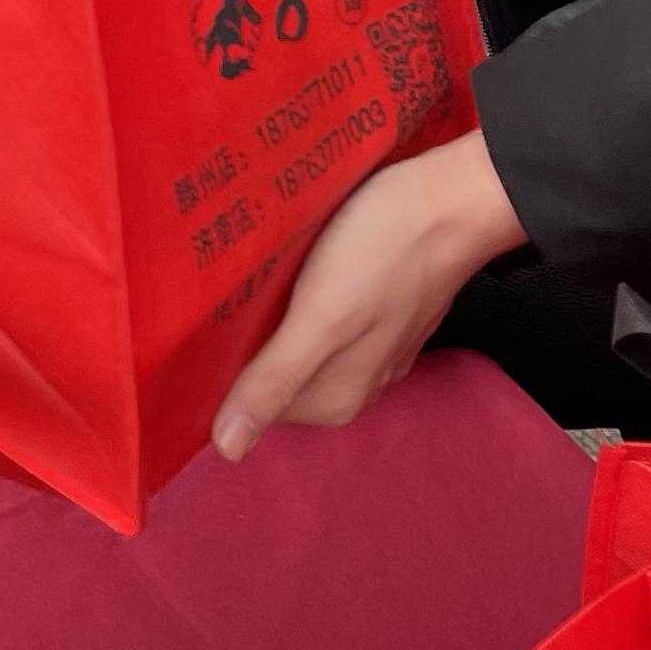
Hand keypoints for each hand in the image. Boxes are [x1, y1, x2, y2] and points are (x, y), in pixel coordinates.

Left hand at [210, 133, 523, 461]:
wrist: (455, 199)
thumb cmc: (383, 251)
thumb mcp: (320, 318)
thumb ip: (275, 381)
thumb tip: (227, 450)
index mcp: (336, 398)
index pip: (253, 403)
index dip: (221, 373)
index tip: (195, 332)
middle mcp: (356, 382)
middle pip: (276, 374)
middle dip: (244, 344)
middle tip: (215, 296)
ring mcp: (372, 345)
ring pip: (297, 343)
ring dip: (269, 319)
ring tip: (243, 278)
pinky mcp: (378, 308)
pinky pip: (322, 317)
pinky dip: (298, 299)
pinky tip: (285, 269)